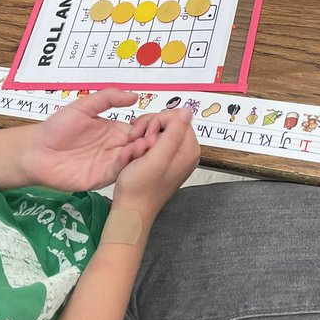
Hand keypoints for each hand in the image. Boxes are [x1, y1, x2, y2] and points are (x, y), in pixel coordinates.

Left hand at [21, 89, 149, 192]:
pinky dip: (123, 165)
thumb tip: (134, 95)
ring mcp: (108, 164)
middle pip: (139, 147)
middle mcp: (115, 149)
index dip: (149, 128)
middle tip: (155, 137)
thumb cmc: (58, 127)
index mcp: (114, 132)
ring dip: (138, 154)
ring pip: (130, 161)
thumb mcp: (84, 106)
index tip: (157, 124)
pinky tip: (126, 156)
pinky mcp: (100, 178)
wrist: (36, 150)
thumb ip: (108, 98)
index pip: (139, 131)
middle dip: (149, 143)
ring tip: (144, 146)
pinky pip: (115, 173)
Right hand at [112, 108, 198, 224]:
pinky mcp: (163, 159)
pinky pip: (152, 140)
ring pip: (158, 129)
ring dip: (142, 135)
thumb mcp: (157, 157)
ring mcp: (174, 155)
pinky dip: (141, 143)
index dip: (157, 121)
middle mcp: (185, 151)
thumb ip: (174, 132)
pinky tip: (134, 154)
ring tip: (135, 151)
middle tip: (137, 143)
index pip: (177, 117)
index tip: (145, 136)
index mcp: (189, 150)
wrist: (131, 209)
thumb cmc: (141, 187)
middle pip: (168, 121)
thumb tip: (187, 110)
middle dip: (148, 127)